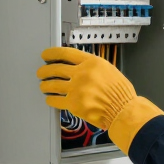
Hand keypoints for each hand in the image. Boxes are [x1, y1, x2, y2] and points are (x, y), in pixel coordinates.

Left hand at [37, 47, 163, 151]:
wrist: (122, 109)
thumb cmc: (120, 92)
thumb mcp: (108, 70)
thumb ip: (92, 67)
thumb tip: (77, 67)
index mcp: (91, 62)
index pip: (66, 53)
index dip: (52, 53)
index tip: (46, 55)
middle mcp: (81, 73)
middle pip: (55, 68)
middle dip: (45, 71)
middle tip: (41, 72)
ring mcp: (76, 88)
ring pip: (52, 84)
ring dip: (45, 85)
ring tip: (43, 86)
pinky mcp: (73, 104)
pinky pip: (55, 100)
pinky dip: (50, 100)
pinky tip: (49, 99)